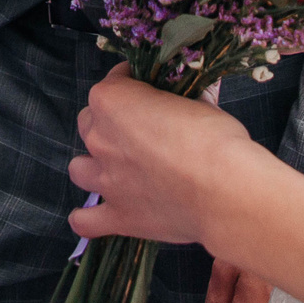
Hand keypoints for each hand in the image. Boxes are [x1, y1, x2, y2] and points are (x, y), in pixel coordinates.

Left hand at [68, 65, 270, 251]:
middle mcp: (100, 138)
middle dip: (110, 122)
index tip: (150, 89)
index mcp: (112, 101)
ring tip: (119, 169)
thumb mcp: (201, 102)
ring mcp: (106, 180)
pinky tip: (99, 214)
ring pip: (79, 168)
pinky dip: (88, 218)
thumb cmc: (214, 138)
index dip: (132, 83)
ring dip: (95, 166)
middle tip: (139, 130)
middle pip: (90, 122)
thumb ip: (188, 97)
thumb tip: (198, 93)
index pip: (113, 81)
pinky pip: (85, 221)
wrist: (224, 190)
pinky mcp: (119, 216)